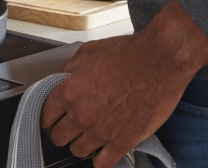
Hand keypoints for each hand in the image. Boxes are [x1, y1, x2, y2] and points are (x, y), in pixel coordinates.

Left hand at [41, 0, 207, 167]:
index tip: (54, 117)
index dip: (49, 116)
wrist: (160, 60)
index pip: (46, 115)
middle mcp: (81, 115)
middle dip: (62, 131)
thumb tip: (63, 75)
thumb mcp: (90, 51)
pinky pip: (102, 164)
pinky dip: (100, 159)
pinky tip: (103, 151)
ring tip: (88, 137)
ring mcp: (101, 132)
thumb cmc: (129, 53)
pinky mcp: (122, 142)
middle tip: (70, 127)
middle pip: (58, 137)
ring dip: (80, 144)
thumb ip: (71, 67)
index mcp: (69, 91)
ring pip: (77, 151)